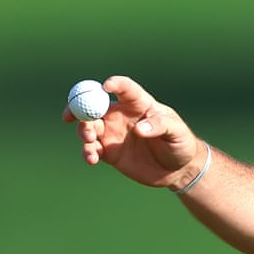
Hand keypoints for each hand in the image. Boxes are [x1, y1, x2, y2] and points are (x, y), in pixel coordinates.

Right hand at [63, 75, 203, 190]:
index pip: (125, 89)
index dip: (115, 84)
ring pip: (88, 127)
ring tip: (90, 142)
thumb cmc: (180, 143)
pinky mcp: (109, 152)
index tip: (106, 85)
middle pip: (95, 105)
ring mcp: (113, 133)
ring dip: (83, 132)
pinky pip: (92, 150)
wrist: (177, 169)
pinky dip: (87, 153)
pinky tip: (92, 159)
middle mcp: (121, 115)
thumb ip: (159, 126)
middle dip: (80, 108)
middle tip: (73, 117)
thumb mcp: (177, 132)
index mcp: (139, 104)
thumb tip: (139, 129)